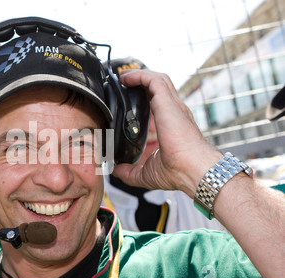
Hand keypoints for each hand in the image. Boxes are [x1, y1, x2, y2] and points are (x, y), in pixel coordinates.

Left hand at [112, 69, 221, 196]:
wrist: (193, 170)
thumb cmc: (179, 171)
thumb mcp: (146, 172)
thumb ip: (129, 171)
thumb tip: (115, 170)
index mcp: (171, 126)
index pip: (159, 104)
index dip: (145, 96)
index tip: (129, 97)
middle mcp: (174, 113)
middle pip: (159, 87)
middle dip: (142, 81)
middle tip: (124, 81)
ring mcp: (173, 106)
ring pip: (158, 80)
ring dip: (140, 75)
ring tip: (123, 76)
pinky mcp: (169, 103)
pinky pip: (154, 81)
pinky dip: (140, 76)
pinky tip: (127, 77)